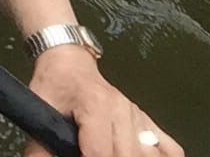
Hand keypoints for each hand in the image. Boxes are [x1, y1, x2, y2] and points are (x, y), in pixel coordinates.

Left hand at [23, 47, 182, 156]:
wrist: (70, 62)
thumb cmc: (55, 84)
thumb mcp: (39, 110)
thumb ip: (41, 144)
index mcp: (95, 104)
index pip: (100, 152)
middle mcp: (122, 109)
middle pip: (126, 156)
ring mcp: (138, 116)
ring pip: (149, 155)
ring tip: (111, 155)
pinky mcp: (148, 121)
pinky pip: (170, 149)